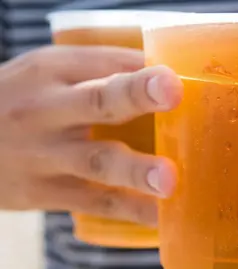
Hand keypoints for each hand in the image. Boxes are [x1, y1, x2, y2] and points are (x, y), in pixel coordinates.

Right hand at [0, 46, 182, 224]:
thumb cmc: (21, 99)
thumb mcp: (48, 72)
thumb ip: (100, 69)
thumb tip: (161, 68)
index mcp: (52, 71)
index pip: (104, 63)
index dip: (141, 68)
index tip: (174, 72)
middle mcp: (47, 109)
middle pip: (96, 100)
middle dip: (136, 95)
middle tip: (172, 91)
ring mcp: (45, 155)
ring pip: (96, 160)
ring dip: (135, 169)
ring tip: (168, 179)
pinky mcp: (46, 192)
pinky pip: (95, 201)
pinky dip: (130, 209)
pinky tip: (160, 214)